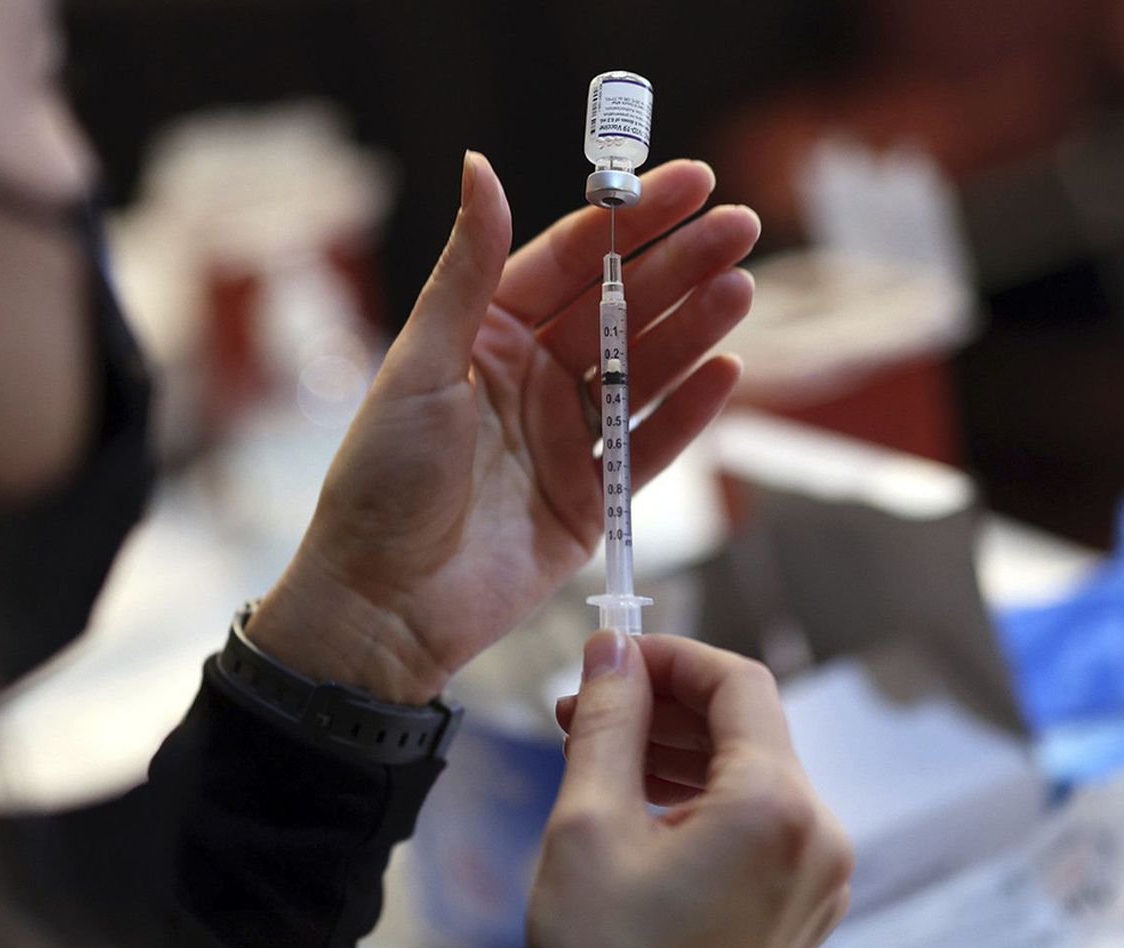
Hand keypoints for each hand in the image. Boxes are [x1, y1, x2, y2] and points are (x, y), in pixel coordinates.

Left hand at [250, 153, 758, 702]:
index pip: (571, 261)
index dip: (630, 219)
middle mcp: (530, 379)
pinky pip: (649, 450)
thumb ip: (469, 271)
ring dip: (694, 330)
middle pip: (620, 310)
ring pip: (644, 373)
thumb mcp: (422, 364)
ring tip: (742, 288)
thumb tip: (479, 165)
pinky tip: (728, 373)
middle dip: (681, 266)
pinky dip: (689, 415)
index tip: (689, 183)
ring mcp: (563, 440)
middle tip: (740, 228)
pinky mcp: (590, 503)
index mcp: (484, 335)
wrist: (382, 605)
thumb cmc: (381, 481)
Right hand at [527, 632, 852, 947]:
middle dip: (665, 705)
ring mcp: (819, 878)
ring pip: (753, 774)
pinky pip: (760, 823)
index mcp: (777, 809)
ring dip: (679, 751)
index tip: (609, 654)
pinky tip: (637, 804)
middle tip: (583, 704)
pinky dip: (703, 799)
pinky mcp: (801, 908)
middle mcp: (819, 837)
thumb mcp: (587, 825)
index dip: (670, 656)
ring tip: (596, 751)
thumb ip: (606, 722)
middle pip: (750, 727)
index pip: (738, 682)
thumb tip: (612, 651)